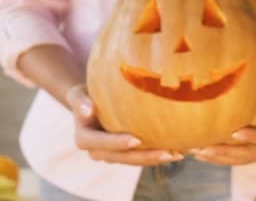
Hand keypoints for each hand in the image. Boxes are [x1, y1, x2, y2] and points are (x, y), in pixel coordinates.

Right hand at [65, 84, 183, 165]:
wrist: (89, 104)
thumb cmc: (84, 95)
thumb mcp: (78, 95)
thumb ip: (80, 101)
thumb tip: (87, 108)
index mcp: (85, 139)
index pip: (102, 143)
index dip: (118, 143)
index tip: (136, 139)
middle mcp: (98, 151)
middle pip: (123, 157)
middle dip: (144, 157)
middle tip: (166, 153)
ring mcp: (113, 154)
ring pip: (135, 160)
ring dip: (155, 159)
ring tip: (177, 154)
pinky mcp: (125, 153)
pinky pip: (141, 156)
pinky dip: (157, 154)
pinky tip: (177, 151)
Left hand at [192, 81, 255, 164]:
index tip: (236, 131)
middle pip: (251, 154)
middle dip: (228, 153)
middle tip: (206, 148)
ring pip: (240, 158)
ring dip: (219, 157)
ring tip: (197, 151)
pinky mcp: (254, 149)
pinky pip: (235, 154)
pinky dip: (218, 153)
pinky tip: (198, 149)